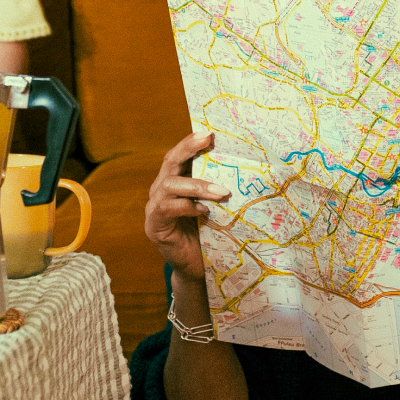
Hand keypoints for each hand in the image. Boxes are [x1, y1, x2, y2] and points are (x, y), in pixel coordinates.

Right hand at [145, 131, 230, 281]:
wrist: (196, 267)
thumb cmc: (208, 232)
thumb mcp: (214, 205)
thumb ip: (217, 186)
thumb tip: (245, 164)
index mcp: (175, 181)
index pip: (179, 155)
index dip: (191, 142)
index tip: (209, 132)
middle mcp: (161, 190)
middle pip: (169, 162)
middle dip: (188, 149)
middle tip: (207, 141)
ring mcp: (154, 208)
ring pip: (169, 185)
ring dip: (197, 185)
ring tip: (222, 192)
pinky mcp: (154, 226)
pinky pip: (166, 209)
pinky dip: (187, 207)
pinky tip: (204, 211)